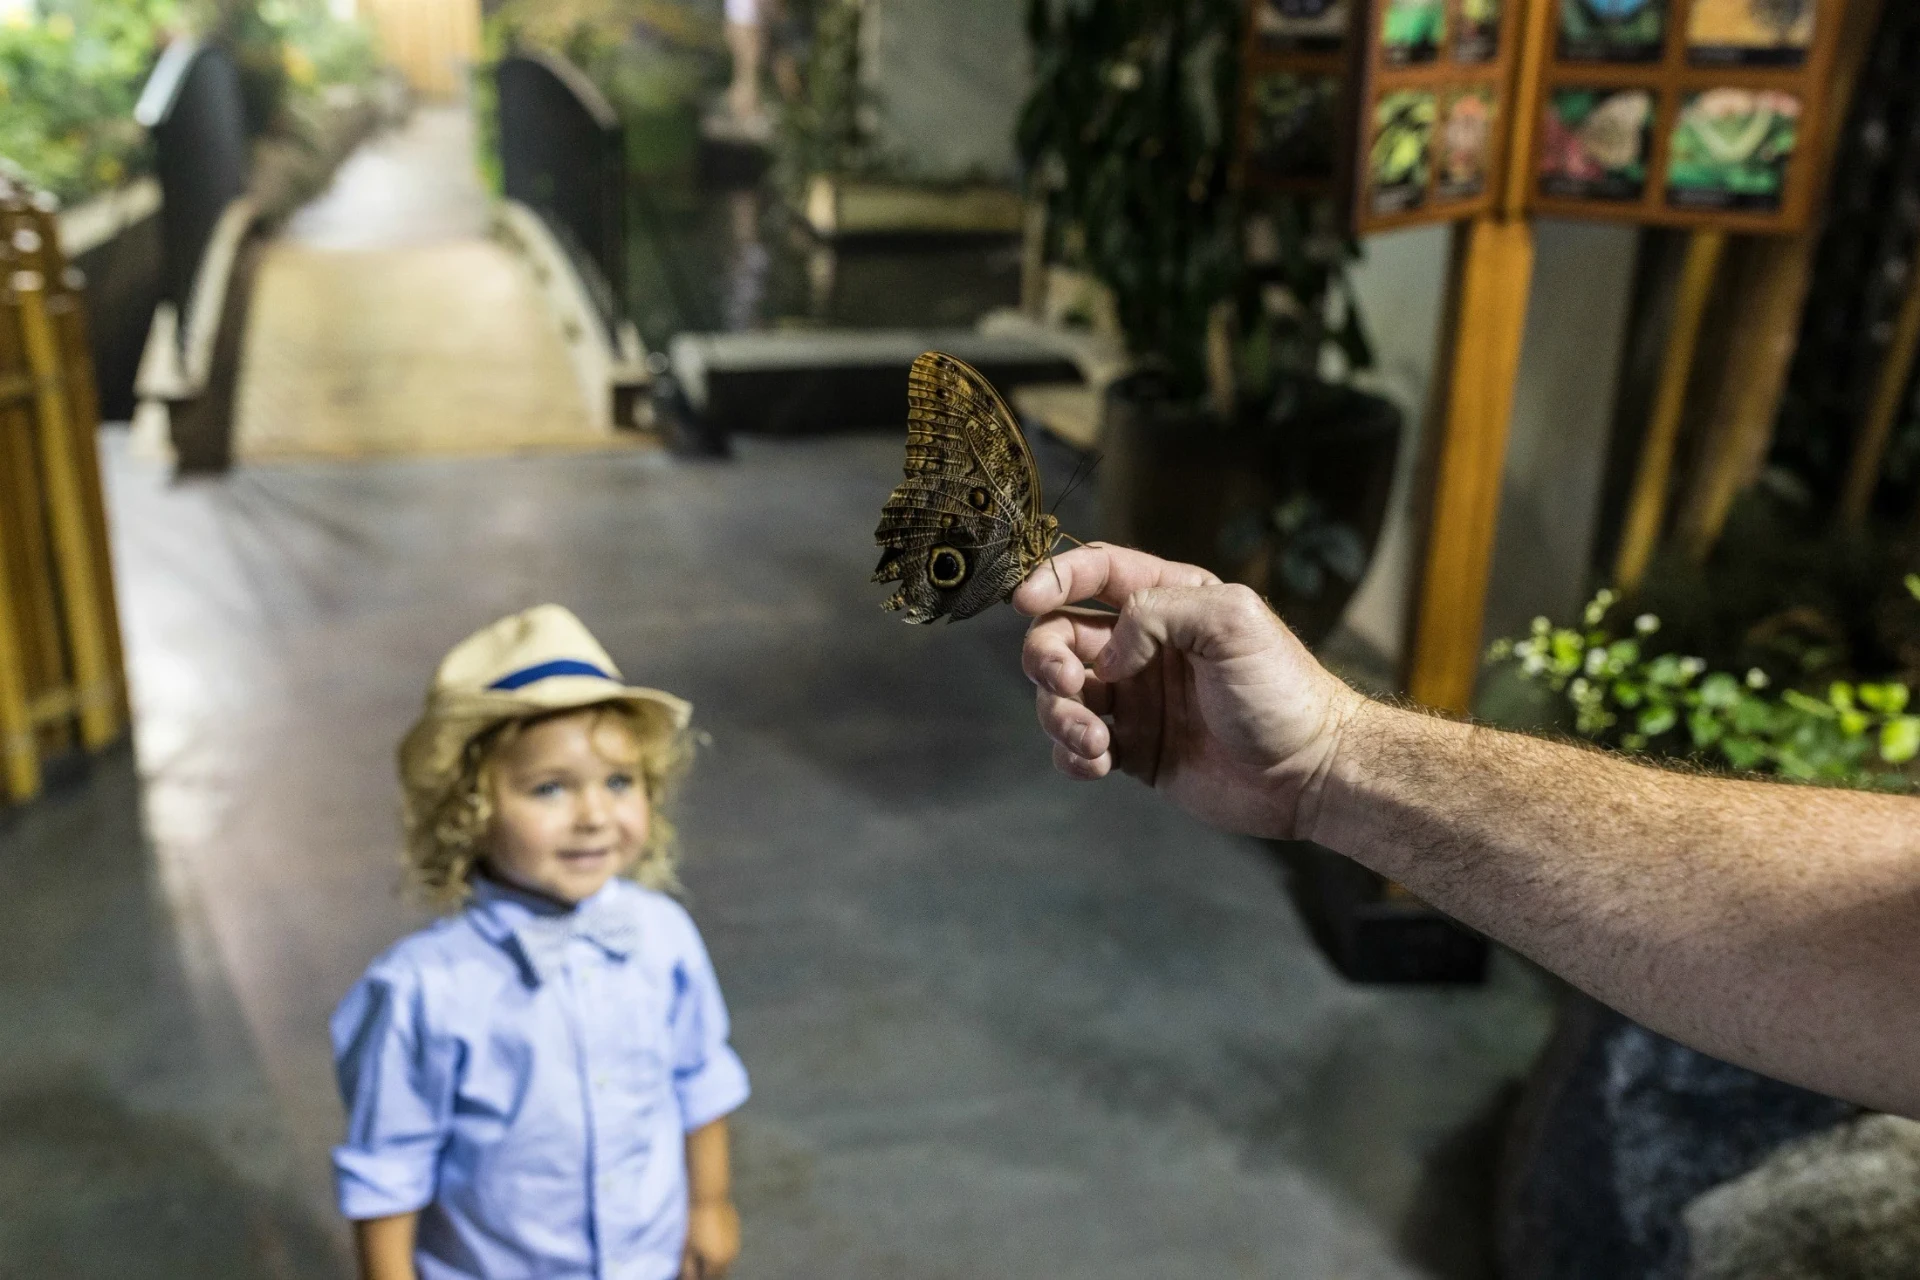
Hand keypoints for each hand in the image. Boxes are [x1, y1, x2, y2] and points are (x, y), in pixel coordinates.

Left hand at [680, 1198, 740, 1279]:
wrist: (709, 1197)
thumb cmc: (694, 1224)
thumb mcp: (687, 1250)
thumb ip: (688, 1269)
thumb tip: (688, 1279)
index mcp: (718, 1263)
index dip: (698, 1279)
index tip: (689, 1274)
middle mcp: (730, 1257)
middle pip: (718, 1274)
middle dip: (707, 1274)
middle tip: (695, 1268)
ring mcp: (735, 1244)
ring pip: (725, 1262)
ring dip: (715, 1263)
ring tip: (702, 1255)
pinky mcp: (736, 1233)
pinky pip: (728, 1248)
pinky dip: (719, 1250)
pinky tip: (709, 1242)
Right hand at [1014, 544, 1361, 839]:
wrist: (1311, 773)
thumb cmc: (1284, 690)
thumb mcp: (1232, 622)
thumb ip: (1158, 612)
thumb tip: (1107, 652)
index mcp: (1169, 602)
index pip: (1095, 573)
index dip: (1054, 579)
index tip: (1026, 601)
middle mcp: (1144, 647)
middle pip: (1060, 635)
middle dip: (1045, 658)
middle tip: (1069, 684)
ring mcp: (1135, 700)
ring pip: (1059, 695)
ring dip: (1060, 715)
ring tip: (1095, 741)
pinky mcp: (1134, 751)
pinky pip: (1075, 748)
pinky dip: (1071, 756)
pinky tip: (1100, 762)